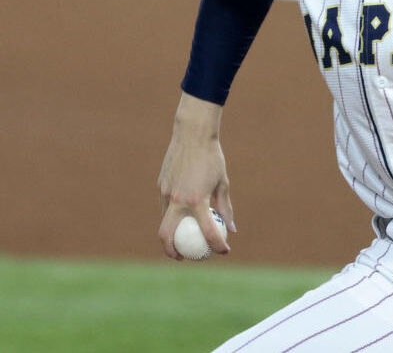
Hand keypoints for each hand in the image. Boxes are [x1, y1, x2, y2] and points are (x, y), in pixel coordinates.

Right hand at [157, 92, 234, 259]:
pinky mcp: (161, 186)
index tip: (223, 251)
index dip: (217, 245)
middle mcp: (178, 199)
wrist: (192, 135)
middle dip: (173, 251)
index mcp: (197, 200)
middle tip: (184, 257)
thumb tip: (231, 229)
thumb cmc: (212, 158)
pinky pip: (164, 207)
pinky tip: (178, 218)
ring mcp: (166, 193)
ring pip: (163, 221)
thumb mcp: (223, 182)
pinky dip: (170, 217)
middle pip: (167, 235)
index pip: (207, 231)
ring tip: (180, 242)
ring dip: (170, 235)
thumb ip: (225, 207)